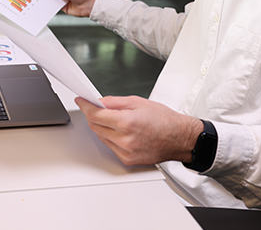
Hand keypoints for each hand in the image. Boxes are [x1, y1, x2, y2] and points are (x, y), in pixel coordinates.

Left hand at [75, 95, 202, 165]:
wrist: (179, 138)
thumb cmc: (164, 119)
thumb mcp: (138, 102)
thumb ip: (115, 102)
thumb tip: (99, 102)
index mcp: (127, 122)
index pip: (96, 115)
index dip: (86, 106)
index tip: (81, 101)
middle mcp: (125, 139)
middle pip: (95, 127)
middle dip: (93, 116)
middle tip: (96, 107)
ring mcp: (126, 152)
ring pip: (101, 137)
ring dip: (102, 127)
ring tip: (114, 119)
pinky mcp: (128, 160)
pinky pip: (111, 147)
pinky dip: (111, 137)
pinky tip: (121, 131)